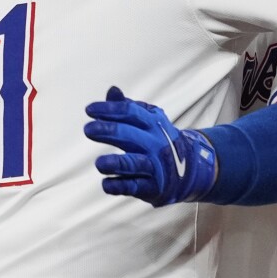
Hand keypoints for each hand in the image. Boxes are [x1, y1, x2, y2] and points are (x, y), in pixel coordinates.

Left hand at [83, 87, 216, 206]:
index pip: (130, 112)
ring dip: (117, 164)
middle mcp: (155, 144)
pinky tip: (106, 184)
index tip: (89, 110)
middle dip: (110, 131)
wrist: (188, 170)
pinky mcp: (151, 187)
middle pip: (131, 135)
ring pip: (134, 164)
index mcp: (153, 124)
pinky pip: (134, 187)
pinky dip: (119, 186)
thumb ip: (127, 106)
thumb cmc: (158, 141)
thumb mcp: (148, 121)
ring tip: (99, 163)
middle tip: (88, 129)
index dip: (110, 110)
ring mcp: (154, 166)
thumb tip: (112, 90)